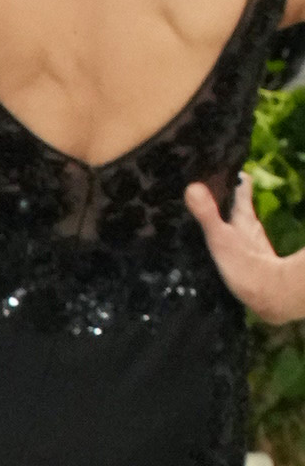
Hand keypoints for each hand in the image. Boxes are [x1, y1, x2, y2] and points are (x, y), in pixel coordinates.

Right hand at [188, 173, 304, 321]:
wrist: (272, 298)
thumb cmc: (247, 266)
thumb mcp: (222, 238)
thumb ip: (208, 215)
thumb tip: (192, 186)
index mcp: (244, 216)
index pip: (243, 185)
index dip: (234, 175)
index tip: (220, 167)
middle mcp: (250, 227)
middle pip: (238, 204)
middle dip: (224, 197)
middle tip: (203, 191)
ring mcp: (252, 245)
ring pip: (237, 224)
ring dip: (223, 219)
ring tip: (203, 217)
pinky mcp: (250, 262)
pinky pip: (235, 244)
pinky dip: (226, 240)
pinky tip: (215, 247)